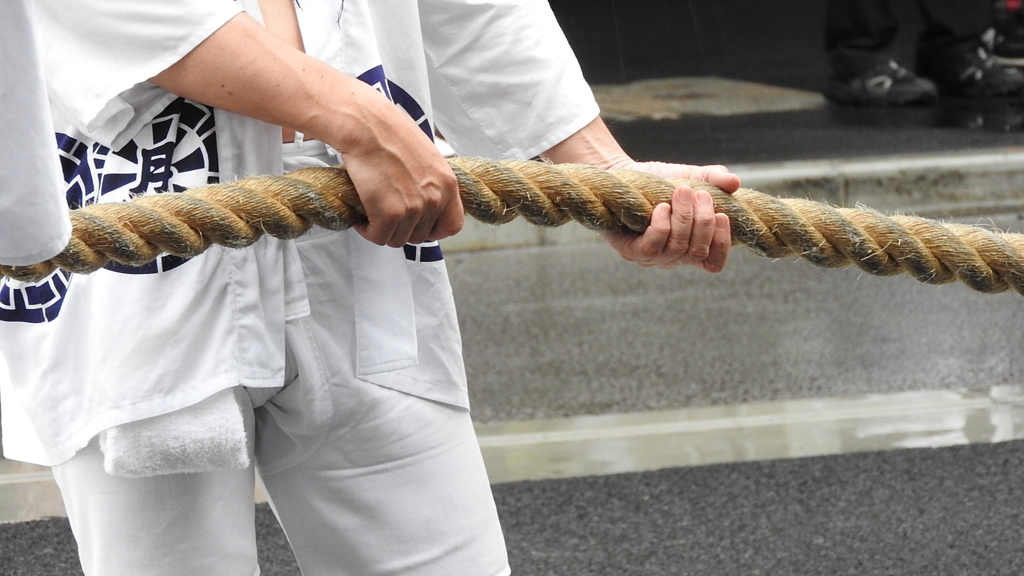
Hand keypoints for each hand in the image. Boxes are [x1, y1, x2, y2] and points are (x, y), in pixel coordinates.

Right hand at [332, 86, 463, 247]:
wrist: (366, 125)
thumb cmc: (390, 134)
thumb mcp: (426, 157)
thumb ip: (431, 183)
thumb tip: (424, 201)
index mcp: (448, 184)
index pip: (453, 226)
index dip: (434, 230)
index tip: (419, 225)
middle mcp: (435, 199)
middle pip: (420, 236)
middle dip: (401, 227)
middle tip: (384, 212)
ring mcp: (414, 208)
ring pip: (398, 239)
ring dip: (382, 229)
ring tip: (371, 210)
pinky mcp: (390, 213)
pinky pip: (379, 237)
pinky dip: (367, 230)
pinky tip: (361, 216)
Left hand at [602, 160, 736, 271]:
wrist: (624, 173)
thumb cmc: (660, 180)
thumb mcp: (691, 176)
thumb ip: (714, 178)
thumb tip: (734, 183)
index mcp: (691, 245)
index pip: (713, 263)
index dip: (722, 244)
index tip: (722, 215)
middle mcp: (673, 257)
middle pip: (697, 252)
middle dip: (703, 222)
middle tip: (701, 194)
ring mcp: (652, 257)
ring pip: (677, 247)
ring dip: (684, 218)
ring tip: (682, 191)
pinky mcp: (630, 251)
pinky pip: (653, 246)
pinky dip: (662, 225)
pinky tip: (661, 207)